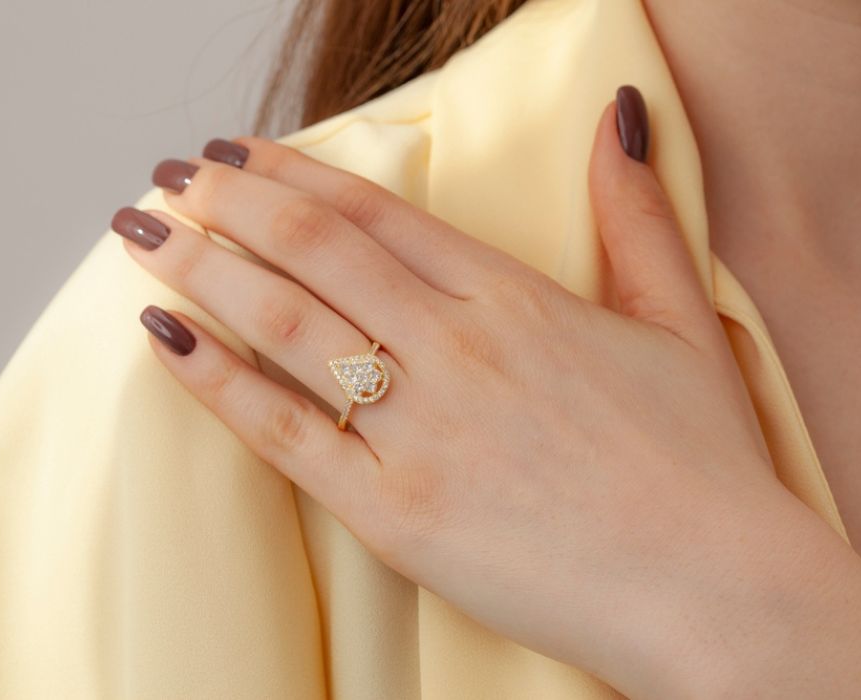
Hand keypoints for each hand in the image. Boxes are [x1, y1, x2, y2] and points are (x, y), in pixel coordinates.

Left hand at [111, 87, 860, 697]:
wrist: (714, 589)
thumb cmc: (699, 464)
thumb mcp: (681, 322)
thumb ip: (638, 217)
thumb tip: (622, 121)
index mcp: (513, 300)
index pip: (377, 214)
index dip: (298, 175)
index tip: (242, 155)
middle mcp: (456, 348)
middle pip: (315, 251)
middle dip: (232, 204)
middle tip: (174, 179)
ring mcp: (420, 429)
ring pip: (286, 325)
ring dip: (206, 269)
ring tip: (147, 235)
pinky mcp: (395, 511)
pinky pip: (285, 434)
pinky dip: (218, 382)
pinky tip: (166, 337)